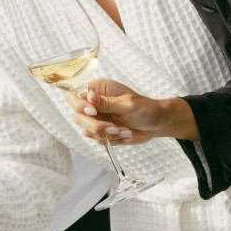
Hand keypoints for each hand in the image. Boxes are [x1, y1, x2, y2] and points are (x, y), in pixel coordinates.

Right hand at [65, 79, 198, 142]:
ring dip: (107, 134)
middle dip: (96, 126)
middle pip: (78, 117)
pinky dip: (113, 140)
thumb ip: (107, 102)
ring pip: (87, 131)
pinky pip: (99, 140)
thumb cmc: (145, 108)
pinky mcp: (102, 133)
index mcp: (98, 90)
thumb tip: (89, 95)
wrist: (156, 123)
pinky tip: (126, 133)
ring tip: (125, 130)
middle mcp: (94, 105)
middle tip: (113, 128)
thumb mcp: (128, 103)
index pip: (74, 96)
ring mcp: (97, 119)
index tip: (94, 112)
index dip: (79, 105)